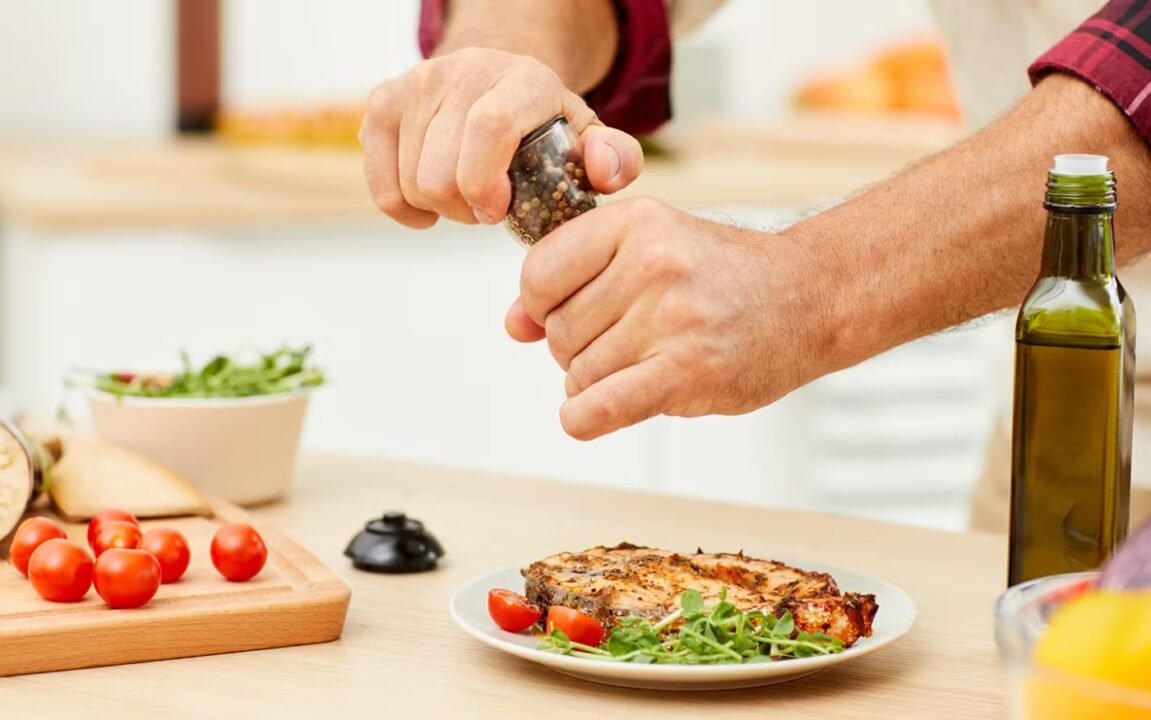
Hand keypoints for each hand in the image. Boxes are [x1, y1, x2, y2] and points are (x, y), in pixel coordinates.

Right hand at [359, 47, 643, 227]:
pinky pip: (381, 184)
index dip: (485, 181)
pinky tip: (430, 203)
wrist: (495, 81)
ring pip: (411, 182)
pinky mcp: (383, 103)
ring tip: (468, 196)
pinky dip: (405, 208)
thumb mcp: (587, 137)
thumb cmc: (544, 124)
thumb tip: (604, 172)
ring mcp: (417, 84)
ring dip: (441, 208)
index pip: (489, 126)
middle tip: (489, 208)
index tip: (497, 213)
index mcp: (523, 79)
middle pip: (441, 171)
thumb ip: (614, 157)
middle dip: (466, 209)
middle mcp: (464, 72)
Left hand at [506, 199, 839, 439]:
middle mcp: (653, 263)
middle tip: (627, 342)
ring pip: (579, 374)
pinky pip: (600, 408)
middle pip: (558, 332)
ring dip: (597, 383)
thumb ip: (574, 278)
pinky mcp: (688, 370)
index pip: (538, 274)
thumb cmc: (722, 276)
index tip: (573, 311)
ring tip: (644, 365)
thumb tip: (514, 325)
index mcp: (636, 222)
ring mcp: (672, 317)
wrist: (809, 296)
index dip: (544, 305)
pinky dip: (585, 420)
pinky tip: (595, 414)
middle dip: (579, 349)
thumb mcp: (649, 250)